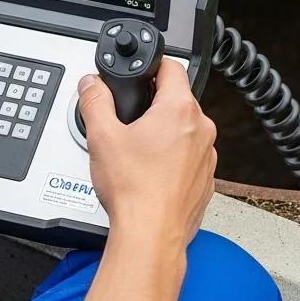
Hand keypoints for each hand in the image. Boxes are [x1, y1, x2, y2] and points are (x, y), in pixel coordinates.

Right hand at [79, 59, 215, 250]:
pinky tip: (151, 172)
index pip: (173, 67)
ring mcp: (208, 155)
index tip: (141, 73)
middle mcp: (201, 129)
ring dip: (166, 133)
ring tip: (138, 151)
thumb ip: (95, 101)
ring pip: (186, 130)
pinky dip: (174, 159)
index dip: (153, 66)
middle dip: (154, 104)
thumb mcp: (102, 137)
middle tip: (130, 119)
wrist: (150, 234)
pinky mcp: (206, 179)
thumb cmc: (133, 190)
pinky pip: (191, 157)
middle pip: (178, 100)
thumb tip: (92, 84)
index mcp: (180, 110)